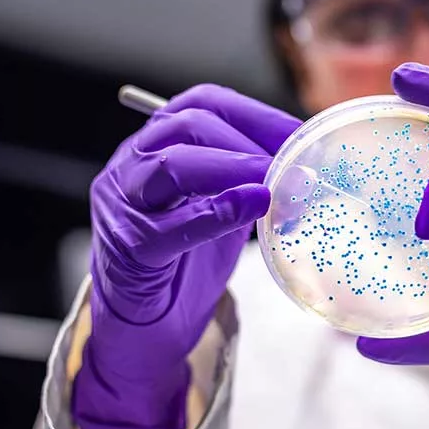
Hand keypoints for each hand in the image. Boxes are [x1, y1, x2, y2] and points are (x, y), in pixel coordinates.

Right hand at [73, 84, 300, 428]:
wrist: (144, 325)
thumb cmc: (183, 262)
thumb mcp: (220, 207)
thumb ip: (248, 182)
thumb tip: (305, 166)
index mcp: (154, 146)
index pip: (202, 104)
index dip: (254, 113)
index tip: (299, 133)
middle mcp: (131, 166)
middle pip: (186, 126)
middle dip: (246, 140)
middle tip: (292, 161)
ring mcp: (123, 206)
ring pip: (171, 165)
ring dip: (232, 167)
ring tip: (273, 180)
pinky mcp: (129, 249)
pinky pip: (171, 225)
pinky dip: (216, 212)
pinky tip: (252, 206)